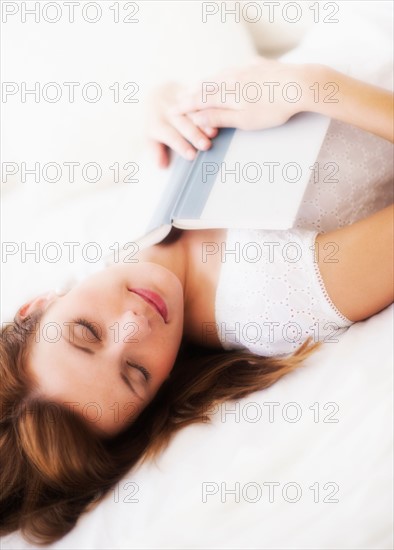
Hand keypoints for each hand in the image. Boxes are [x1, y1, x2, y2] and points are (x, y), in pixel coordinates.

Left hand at [145, 82, 217, 167]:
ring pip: (192, 110)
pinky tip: (218, 115)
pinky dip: (208, 108)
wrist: (155, 95)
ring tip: (214, 133)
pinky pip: (197, 98)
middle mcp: (166, 110)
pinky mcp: (186, 91)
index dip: (181, 146)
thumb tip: (161, 166)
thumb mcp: (150, 138)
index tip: (192, 156)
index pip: (170, 136)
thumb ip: (156, 152)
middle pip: (182, 124)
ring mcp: (176, 99)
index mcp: (156, 123)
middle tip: (206, 145)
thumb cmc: (156, 123)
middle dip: (194, 135)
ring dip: (204, 121)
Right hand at [171, 56, 307, 130]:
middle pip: (205, 86)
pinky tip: (223, 75)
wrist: (301, 84)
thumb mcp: (244, 120)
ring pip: (218, 76)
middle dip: (190, 93)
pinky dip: (222, 74)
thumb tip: (197, 117)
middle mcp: (232, 78)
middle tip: (178, 98)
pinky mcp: (257, 65)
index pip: (199, 100)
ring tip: (195, 86)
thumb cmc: (273, 107)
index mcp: (226, 94)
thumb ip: (219, 118)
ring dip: (204, 83)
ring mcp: (244, 69)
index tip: (173, 111)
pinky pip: (233, 69)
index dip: (184, 107)